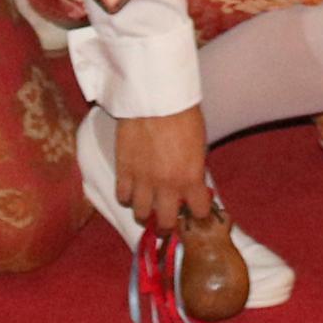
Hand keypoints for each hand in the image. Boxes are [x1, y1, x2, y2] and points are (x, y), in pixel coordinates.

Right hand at [109, 108, 213, 230]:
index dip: (198, 212)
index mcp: (190, 179)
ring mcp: (142, 181)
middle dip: (169, 224)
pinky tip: (132, 190)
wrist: (155, 98)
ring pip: (140, 214)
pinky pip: (122, 197)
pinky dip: (127, 196)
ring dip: (145, 212)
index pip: (198, 212)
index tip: (196, 210)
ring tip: (147, 206)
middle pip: (166, 223)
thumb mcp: (199, 145)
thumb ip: (194, 169)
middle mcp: (167, 187)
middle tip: (168, 219)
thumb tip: (192, 183)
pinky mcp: (123, 172)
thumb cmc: (183, 114)